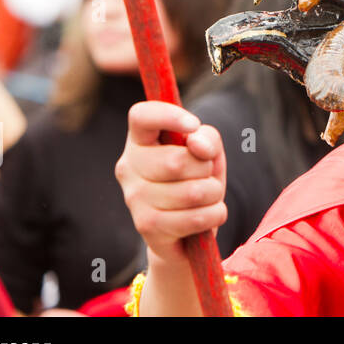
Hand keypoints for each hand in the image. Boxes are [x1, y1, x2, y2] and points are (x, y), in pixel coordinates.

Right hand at [115, 102, 226, 265]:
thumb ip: (208, 138)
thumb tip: (197, 145)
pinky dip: (214, 215)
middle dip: (206, 169)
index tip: (193, 125)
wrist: (185, 227)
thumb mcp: (208, 151)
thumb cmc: (195, 178)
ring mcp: (134, 198)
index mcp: (140, 140)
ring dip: (213, 194)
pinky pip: (196, 218)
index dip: (168, 116)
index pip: (141, 116)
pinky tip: (207, 214)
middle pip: (177, 161)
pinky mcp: (146, 226)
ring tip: (208, 196)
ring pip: (192, 192)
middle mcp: (129, 167)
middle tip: (205, 175)